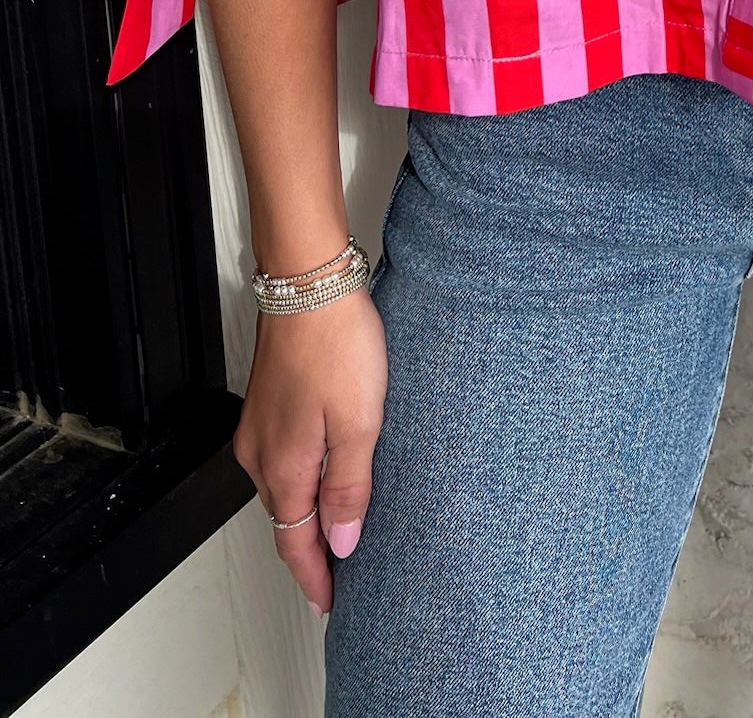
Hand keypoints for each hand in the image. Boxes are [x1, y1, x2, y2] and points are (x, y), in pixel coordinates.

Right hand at [233, 288, 388, 615]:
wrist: (308, 283)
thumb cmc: (336, 342)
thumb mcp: (360, 421)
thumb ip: (349, 485)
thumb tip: (343, 541)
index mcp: (284, 467)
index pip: (296, 544)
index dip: (316, 578)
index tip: (330, 603)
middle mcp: (261, 453)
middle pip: (285, 520)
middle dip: (310, 553)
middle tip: (338, 578)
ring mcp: (259, 427)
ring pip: (281, 490)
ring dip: (305, 516)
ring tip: (334, 534)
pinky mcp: (266, 403)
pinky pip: (280, 459)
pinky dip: (299, 481)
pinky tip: (321, 475)